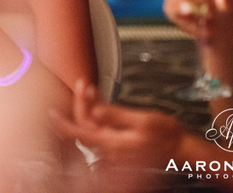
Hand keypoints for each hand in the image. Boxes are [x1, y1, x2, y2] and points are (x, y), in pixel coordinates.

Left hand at [51, 80, 185, 169]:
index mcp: (113, 142)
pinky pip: (100, 127)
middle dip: (79, 104)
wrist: (180, 148)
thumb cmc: (166, 135)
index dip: (63, 123)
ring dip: (86, 105)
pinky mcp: (117, 141)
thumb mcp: (144, 121)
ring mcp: (112, 145)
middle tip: (83, 84)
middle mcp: (109, 146)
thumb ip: (118, 116)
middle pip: (84, 125)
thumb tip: (96, 110)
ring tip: (90, 87)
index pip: (80, 133)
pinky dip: (96, 112)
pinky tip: (98, 99)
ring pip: (91, 125)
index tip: (52, 112)